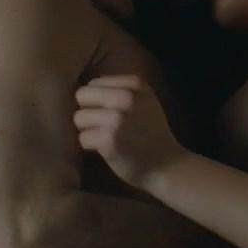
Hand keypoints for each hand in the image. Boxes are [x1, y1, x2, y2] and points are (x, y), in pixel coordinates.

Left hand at [75, 75, 184, 190]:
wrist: (168, 165)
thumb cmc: (152, 134)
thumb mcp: (145, 101)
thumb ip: (121, 90)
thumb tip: (86, 86)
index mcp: (135, 84)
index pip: (94, 82)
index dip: (98, 100)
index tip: (112, 114)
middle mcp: (126, 96)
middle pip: (82, 95)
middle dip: (88, 111)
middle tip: (103, 126)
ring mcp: (117, 118)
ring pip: (79, 117)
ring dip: (88, 130)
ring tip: (106, 138)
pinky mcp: (108, 139)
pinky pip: (82, 138)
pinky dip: (90, 147)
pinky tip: (107, 150)